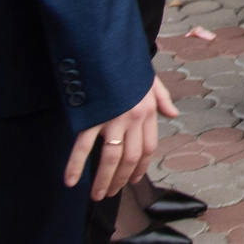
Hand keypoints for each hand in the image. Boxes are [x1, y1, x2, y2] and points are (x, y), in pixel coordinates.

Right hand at [65, 75, 173, 204]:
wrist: (107, 47)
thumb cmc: (128, 66)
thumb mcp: (150, 79)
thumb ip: (162, 98)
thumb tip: (173, 114)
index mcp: (147, 110)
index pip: (149, 147)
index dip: (142, 168)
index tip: (133, 181)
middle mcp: (133, 117)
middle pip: (130, 158)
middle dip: (121, 179)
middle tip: (111, 193)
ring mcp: (112, 118)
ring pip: (111, 158)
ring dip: (103, 180)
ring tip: (97, 195)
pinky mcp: (91, 117)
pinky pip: (83, 147)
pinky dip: (75, 166)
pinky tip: (70, 181)